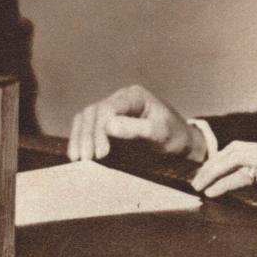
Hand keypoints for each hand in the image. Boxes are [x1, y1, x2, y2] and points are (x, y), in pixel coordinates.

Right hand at [67, 85, 206, 162]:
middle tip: (86, 160)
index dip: (99, 130)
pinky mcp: (106, 124)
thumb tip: (109, 126)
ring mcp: (111, 110)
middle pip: (93, 113)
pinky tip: (77, 156)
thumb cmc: (174, 137)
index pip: (108, 108)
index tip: (101, 154)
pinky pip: (85, 128)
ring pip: (85, 118)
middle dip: (87, 136)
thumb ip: (138, 129)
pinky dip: (79, 140)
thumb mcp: (161, 133)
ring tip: (78, 160)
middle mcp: (119, 99)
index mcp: (134, 96)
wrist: (179, 146)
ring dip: (79, 138)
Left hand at [192, 141, 256, 212]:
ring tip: (199, 186)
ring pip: (235, 155)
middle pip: (238, 148)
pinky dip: (223, 181)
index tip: (214, 176)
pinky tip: (212, 193)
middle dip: (215, 163)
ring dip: (213, 169)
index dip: (229, 162)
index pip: (251, 152)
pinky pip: (242, 171)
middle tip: (199, 180)